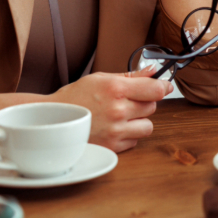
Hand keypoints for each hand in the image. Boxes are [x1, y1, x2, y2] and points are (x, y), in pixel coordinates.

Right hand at [47, 66, 172, 152]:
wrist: (53, 120)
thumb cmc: (76, 96)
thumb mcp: (101, 78)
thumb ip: (131, 76)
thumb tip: (154, 71)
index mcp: (115, 89)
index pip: (155, 89)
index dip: (163, 87)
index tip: (164, 86)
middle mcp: (118, 110)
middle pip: (152, 107)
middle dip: (144, 103)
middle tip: (129, 101)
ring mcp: (115, 130)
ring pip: (147, 126)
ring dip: (139, 121)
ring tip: (123, 117)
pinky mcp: (112, 146)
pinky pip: (135, 141)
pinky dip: (129, 135)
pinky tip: (114, 128)